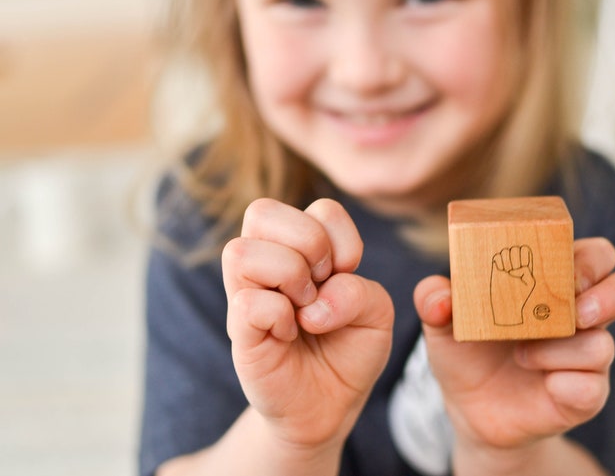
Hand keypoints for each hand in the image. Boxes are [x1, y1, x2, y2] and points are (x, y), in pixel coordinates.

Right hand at [222, 198, 393, 447]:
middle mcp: (267, 262)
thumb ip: (360, 290)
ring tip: (304, 309)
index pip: (321, 208)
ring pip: (240, 251)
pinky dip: (280, 317)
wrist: (330, 405)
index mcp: (299, 247)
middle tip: (321, 284)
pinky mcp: (238, 332)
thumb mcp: (376, 315)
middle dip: (309, 244)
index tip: (348, 275)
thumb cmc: (348, 351)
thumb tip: (318, 298)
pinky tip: (288, 335)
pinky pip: (247, 303)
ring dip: (288, 277)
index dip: (344, 239)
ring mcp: (246, 295)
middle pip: (262, 211)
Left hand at [414, 237, 614, 450]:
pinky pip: (593, 387)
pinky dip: (564, 383)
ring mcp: (586, 357)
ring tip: (522, 353)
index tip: (561, 266)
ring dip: (561, 348)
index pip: (594, 254)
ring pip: (605, 343)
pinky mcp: (584, 395)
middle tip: (575, 307)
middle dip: (610, 292)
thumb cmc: (468, 351)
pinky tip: (540, 382)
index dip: (588, 257)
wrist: (470, 409)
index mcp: (554, 283)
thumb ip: (434, 299)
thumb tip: (438, 297)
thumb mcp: (443, 322)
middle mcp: (580, 315)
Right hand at [490, 245, 535, 324]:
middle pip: (515, 248)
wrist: (507, 303)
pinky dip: (499, 263)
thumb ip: (526, 271)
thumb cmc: (520, 295)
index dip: (523, 257)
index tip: (523, 269)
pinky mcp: (496, 267)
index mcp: (525, 264)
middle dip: (514, 260)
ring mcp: (505, 264)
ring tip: (507, 272)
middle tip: (513, 272)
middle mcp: (515, 261)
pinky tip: (500, 271)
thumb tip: (513, 268)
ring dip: (506, 261)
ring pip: (505, 251)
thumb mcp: (530, 283)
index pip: (525, 249)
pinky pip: (496, 256)